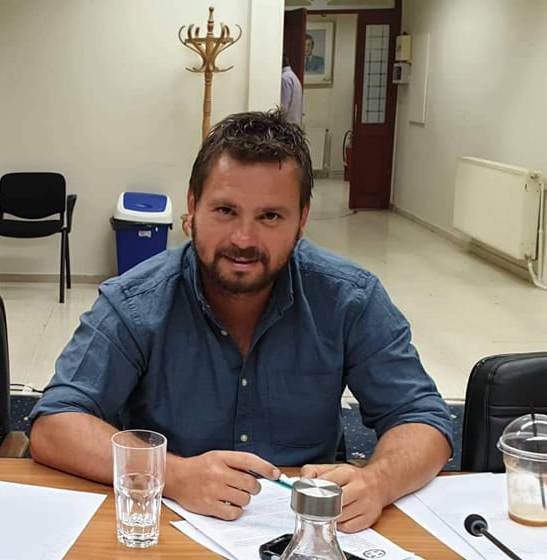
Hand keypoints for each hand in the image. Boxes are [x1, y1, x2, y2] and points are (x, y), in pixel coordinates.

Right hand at [165, 450, 279, 520]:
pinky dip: (235, 511)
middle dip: (254, 487)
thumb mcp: (218, 456)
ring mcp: (213, 490)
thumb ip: (237, 462)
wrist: (177, 477)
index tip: (276, 474)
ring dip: (244, 499)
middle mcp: (218, 473)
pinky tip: (228, 504)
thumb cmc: (200, 467)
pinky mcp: (209, 506)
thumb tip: (263, 471)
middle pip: (250, 483)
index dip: (265, 467)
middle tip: (249, 487)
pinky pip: (233, 513)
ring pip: (244, 499)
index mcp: (221, 457)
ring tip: (234, 495)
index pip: (249, 460)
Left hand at [300, 463, 385, 532]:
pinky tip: (341, 517)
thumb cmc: (353, 477)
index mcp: (348, 473)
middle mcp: (359, 487)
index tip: (307, 495)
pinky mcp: (369, 518)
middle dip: (322, 506)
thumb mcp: (333, 468)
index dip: (315, 491)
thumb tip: (302, 480)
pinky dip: (341, 525)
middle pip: (333, 501)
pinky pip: (348, 528)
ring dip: (331, 516)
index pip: (326, 483)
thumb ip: (314, 471)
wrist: (378, 483)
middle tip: (316, 507)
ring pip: (340, 516)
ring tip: (330, 510)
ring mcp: (365, 504)